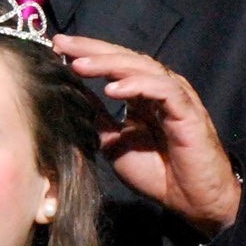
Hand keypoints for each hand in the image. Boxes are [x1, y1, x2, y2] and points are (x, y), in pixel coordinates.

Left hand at [54, 34, 241, 235]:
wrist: (190, 201)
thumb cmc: (156, 173)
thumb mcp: (114, 142)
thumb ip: (97, 118)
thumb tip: (71, 94)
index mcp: (142, 94)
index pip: (113, 64)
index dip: (86, 54)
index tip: (56, 47)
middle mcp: (159, 89)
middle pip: (125, 58)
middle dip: (92, 49)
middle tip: (62, 44)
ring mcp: (175, 97)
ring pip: (143, 67)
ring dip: (109, 64)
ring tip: (80, 65)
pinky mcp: (188, 111)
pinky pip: (163, 90)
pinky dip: (138, 85)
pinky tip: (113, 89)